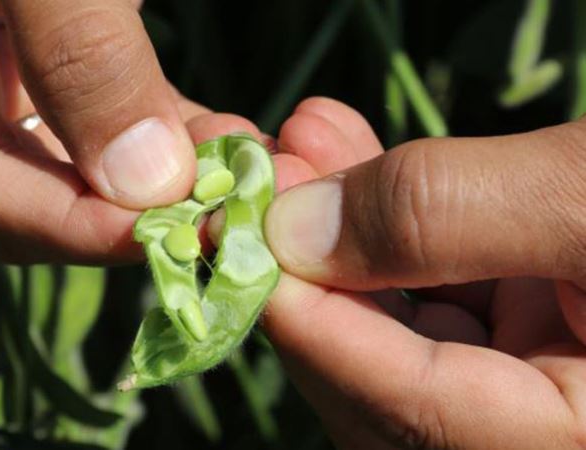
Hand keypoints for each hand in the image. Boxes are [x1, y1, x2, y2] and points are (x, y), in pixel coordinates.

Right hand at [0, 0, 207, 262]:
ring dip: (158, 176)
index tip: (164, 231)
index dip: (65, 221)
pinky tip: (221, 141)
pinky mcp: (51, 45)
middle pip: (21, 185)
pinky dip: (163, 130)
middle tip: (215, 212)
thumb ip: (79, 49)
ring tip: (238, 175)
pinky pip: (104, 110)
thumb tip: (146, 181)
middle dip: (119, 209)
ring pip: (73, 158)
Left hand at [262, 97, 585, 447]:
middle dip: (310, 274)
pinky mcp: (533, 321)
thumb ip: (449, 217)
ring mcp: (536, 378)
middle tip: (264, 179)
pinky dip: (387, 224)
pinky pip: (436, 290)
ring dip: (337, 235)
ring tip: (298, 146)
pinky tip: (345, 154)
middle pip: (381, 383)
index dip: (311, 323)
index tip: (240, 233)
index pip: (410, 413)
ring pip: (399, 328)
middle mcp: (537, 428)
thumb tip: (296, 229)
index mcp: (569, 442)